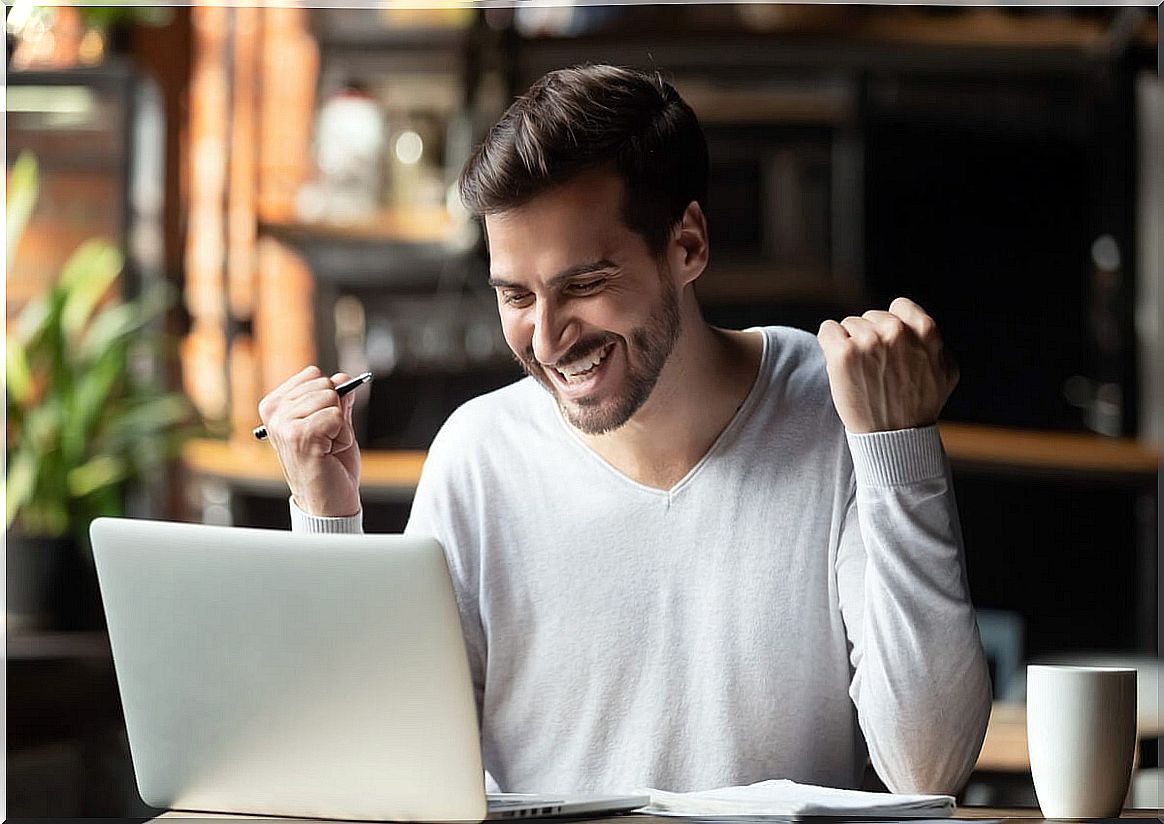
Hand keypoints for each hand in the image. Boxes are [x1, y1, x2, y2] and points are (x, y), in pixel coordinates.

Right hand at [257, 366, 361, 516]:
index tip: (322, 425)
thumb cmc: (330, 467)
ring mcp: (284, 425)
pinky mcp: (299, 436)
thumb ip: (337, 401)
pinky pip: (337, 416)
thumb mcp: (335, 426)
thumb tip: (343, 378)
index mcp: (275, 406)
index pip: (313, 375)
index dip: (330, 398)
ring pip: (332, 399)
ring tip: (327, 448)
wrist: (329, 503)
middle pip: (325, 384)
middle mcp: (274, 413)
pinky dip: (342, 436)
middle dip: (337, 412)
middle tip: (327, 440)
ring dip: (340, 426)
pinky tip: (329, 453)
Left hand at [817, 297, 958, 433]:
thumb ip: (935, 342)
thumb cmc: (919, 406)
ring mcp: (868, 342)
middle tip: (875, 367)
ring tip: (861, 372)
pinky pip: (827, 330)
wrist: (894, 437)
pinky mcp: (843, 355)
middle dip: (870, 336)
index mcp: (925, 331)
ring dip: (850, 343)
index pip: (899, 306)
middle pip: (871, 316)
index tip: (889, 345)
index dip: (892, 324)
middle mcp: (896, 332)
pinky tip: (839, 363)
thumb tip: (919, 325)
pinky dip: (829, 342)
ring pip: (849, 324)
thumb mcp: (945, 370)